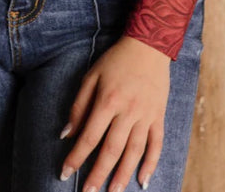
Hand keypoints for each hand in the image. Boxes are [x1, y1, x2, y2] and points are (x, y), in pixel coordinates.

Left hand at [59, 35, 170, 191]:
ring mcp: (146, 115)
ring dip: (122, 175)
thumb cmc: (116, 60)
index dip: (76, 157)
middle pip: (111, 150)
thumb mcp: (91, 76)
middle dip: (98, 175)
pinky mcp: (159, 116)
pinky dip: (151, 163)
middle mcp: (127, 112)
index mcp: (107, 101)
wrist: (148, 45)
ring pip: (134, 152)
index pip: (89, 137)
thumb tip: (66, 134)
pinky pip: (156, 144)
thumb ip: (79, 106)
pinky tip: (143, 180)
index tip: (65, 173)